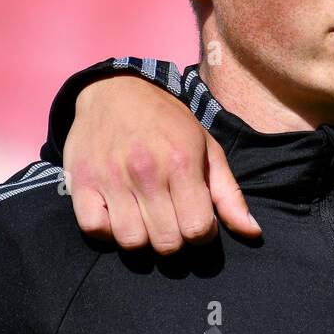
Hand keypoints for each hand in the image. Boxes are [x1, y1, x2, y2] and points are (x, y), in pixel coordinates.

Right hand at [63, 75, 260, 252]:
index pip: (198, 230)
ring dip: (143, 239)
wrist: (116, 89)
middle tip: (172, 221)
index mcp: (182, 163)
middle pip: (166, 243)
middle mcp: (146, 172)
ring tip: (147, 219)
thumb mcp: (207, 149)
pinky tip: (119, 215)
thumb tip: (253, 233)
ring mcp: (110, 178)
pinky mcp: (81, 181)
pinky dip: (107, 231)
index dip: (202, 234)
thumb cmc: (169, 123)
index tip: (197, 220)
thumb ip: (229, 195)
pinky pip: (94, 229)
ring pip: (131, 241)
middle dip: (175, 240)